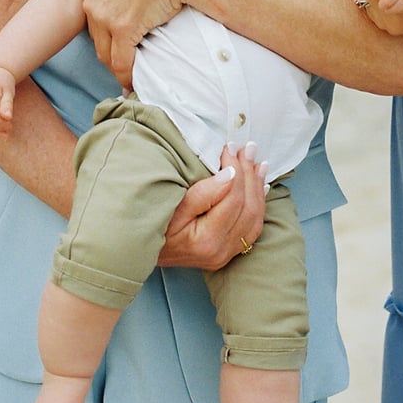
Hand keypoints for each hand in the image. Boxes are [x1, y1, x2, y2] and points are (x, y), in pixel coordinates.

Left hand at [80, 0, 190, 89]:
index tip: (118, 53)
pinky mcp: (122, 27)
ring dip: (119, 69)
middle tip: (126, 68)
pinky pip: (121, 62)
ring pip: (107, 56)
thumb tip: (127, 14)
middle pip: (98, 43)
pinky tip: (134, 82)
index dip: (107, 42)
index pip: (94, 26)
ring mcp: (105, 16)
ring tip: (130, 77)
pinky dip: (127, 75)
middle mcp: (92, 3)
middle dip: (112, 57)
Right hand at [156, 143, 268, 269]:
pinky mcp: (227, 252)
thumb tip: (230, 174)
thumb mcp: (171, 206)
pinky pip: (252, 228)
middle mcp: (221, 251)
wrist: (141, 251)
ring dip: (257, 187)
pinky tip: (260, 186)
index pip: (233, 200)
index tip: (230, 149)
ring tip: (257, 162)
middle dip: (250, 175)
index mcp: (206, 240)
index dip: (236, 170)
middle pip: (248, 208)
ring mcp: (226, 254)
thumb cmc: (152, 225)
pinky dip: (258, 204)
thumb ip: (203, 192)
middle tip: (248, 148)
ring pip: (254, 218)